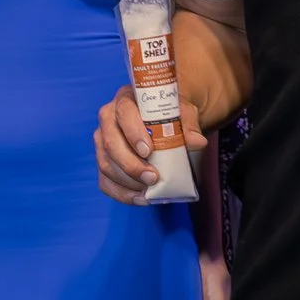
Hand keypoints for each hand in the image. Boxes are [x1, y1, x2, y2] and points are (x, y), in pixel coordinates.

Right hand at [94, 79, 207, 201]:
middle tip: (153, 178)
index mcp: (126, 100)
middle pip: (110, 143)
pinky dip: (122, 194)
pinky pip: (105, 182)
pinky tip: (142, 198)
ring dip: (127, 181)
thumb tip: (197, 141)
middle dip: (130, 165)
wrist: (165, 118)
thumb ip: (189, 123)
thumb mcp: (183, 111)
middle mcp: (108, 120)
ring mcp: (103, 142)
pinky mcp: (105, 161)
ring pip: (105, 164)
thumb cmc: (170, 112)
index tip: (149, 151)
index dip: (133, 133)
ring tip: (149, 189)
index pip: (123, 113)